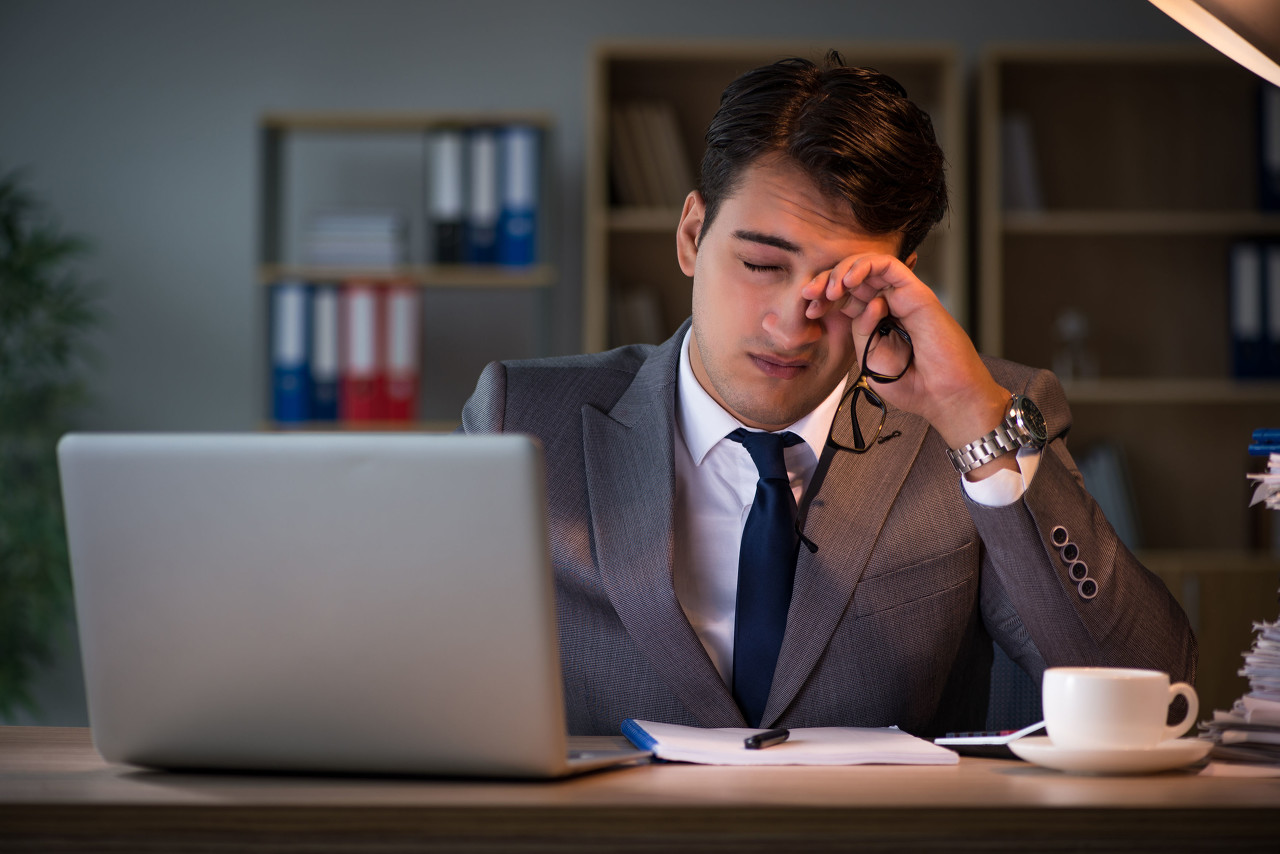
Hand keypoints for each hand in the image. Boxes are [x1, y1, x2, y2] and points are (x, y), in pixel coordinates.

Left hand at [800, 253, 1009, 455]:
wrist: (942, 397)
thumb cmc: (911, 382)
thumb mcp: (871, 359)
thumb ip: (861, 331)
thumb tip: (865, 305)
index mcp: (875, 320)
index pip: (844, 297)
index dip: (823, 298)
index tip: (808, 310)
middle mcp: (888, 305)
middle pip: (852, 279)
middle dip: (826, 281)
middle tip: (811, 295)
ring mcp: (903, 297)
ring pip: (868, 266)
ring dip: (843, 271)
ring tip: (831, 289)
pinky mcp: (917, 293)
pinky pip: (889, 266)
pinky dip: (866, 266)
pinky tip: (850, 280)